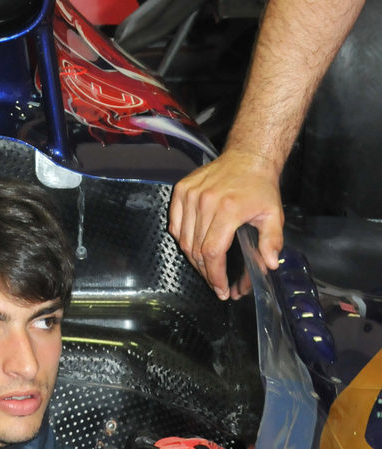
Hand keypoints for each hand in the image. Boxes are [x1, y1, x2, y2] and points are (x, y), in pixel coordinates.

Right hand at [169, 149, 283, 299]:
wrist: (247, 158)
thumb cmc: (260, 188)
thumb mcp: (273, 215)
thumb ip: (272, 242)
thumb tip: (270, 265)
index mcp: (228, 210)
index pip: (213, 252)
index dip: (215, 276)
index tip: (221, 290)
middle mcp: (205, 202)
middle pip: (196, 249)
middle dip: (206, 272)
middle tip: (216, 283)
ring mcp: (190, 195)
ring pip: (183, 239)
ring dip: (193, 259)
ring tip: (206, 268)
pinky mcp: (181, 190)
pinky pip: (175, 224)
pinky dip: (181, 239)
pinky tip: (193, 247)